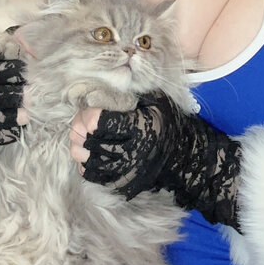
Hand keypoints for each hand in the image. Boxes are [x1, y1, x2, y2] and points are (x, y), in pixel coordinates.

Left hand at [75, 95, 242, 228]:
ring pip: (87, 160)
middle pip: (88, 141)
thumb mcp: (157, 100)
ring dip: (79, 146)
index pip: (98, 123)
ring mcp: (126, 171)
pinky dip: (85, 163)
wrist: (185, 157)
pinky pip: (93, 175)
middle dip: (78, 129)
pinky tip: (88, 153)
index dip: (87, 114)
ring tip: (82, 137)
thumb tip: (107, 81)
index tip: (88, 109)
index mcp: (139, 128)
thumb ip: (133, 91)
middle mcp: (131, 153)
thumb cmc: (169, 123)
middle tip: (79, 121)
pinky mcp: (122, 183)